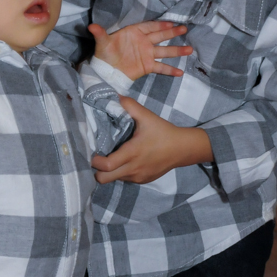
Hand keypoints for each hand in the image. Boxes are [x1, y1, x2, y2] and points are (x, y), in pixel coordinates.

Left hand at [90, 21, 191, 79]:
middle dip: (172, 33)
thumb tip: (91, 26)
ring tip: (189, 49)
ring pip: (164, 51)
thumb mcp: (102, 43)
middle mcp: (143, 42)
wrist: (105, 71)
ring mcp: (147, 54)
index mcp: (134, 33)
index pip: (149, 27)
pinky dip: (170, 70)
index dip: (159, 25)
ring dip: (176, 50)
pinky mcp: (147, 66)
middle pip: (160, 36)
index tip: (170, 24)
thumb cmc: (104, 54)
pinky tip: (180, 72)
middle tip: (184, 29)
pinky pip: (160, 67)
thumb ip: (100, 34)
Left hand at [93, 97, 212, 183]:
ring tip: (112, 156)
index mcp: (132, 153)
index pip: (106, 166)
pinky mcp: (143, 180)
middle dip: (97, 170)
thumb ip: (129, 105)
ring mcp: (138, 177)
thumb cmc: (164, 132)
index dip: (95, 161)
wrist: (183, 149)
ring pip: (114, 179)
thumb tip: (113, 96)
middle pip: (104, 179)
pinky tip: (126, 160)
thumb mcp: (147, 116)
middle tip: (98, 157)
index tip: (93, 152)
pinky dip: (121, 172)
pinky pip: (125, 179)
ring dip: (110, 171)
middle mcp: (133, 169)